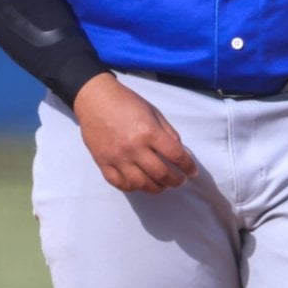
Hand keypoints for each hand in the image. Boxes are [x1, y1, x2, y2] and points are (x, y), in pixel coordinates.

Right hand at [71, 75, 198, 193]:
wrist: (94, 99)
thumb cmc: (127, 103)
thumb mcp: (153, 112)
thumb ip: (168, 133)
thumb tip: (181, 152)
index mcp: (149, 132)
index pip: (175, 155)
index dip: (188, 166)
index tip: (192, 172)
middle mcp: (133, 148)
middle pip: (160, 174)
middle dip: (175, 181)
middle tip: (180, 181)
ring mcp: (117, 158)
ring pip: (141, 184)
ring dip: (157, 188)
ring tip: (163, 185)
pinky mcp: (103, 163)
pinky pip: (120, 184)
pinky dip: (133, 188)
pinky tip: (141, 184)